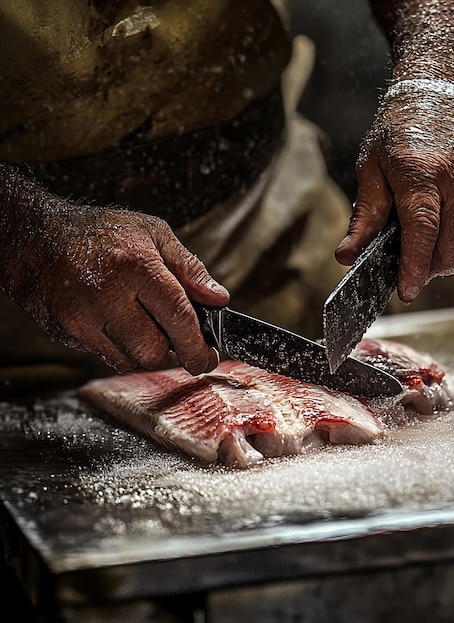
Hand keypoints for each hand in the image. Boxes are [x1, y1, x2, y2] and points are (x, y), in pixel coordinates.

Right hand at [6, 200, 228, 373]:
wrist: (36, 236)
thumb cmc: (100, 232)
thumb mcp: (153, 233)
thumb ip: (189, 268)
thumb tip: (218, 298)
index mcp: (137, 265)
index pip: (178, 317)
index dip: (198, 346)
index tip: (208, 357)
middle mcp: (108, 295)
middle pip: (154, 351)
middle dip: (171, 349)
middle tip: (174, 335)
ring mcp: (84, 317)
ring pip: (131, 361)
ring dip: (146, 350)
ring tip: (142, 321)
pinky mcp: (68, 332)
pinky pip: (108, 358)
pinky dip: (122, 349)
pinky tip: (120, 324)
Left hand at [335, 86, 453, 302]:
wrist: (447, 91)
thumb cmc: (404, 128)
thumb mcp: (372, 166)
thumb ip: (365, 215)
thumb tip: (347, 255)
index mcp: (422, 172)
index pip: (422, 232)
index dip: (413, 267)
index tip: (405, 290)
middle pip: (448, 249)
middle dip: (427, 269)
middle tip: (411, 267)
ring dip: (447, 262)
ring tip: (429, 251)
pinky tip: (450, 239)